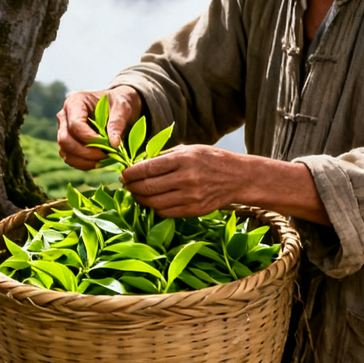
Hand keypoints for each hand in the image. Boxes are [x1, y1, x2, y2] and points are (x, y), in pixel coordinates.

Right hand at [56, 85, 141, 170]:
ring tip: (105, 159)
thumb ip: (117, 123)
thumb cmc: (119, 103)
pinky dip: (84, 164)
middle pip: (65, 140)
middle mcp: (64, 116)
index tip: (108, 144)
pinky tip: (100, 161)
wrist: (117, 108)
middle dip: (86, 152)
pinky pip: (71, 159)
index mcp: (75, 101)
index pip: (75, 125)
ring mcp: (64, 130)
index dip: (90, 139)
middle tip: (107, 155)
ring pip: (66, 152)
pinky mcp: (68, 143)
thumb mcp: (122, 107)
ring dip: (85, 161)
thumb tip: (114, 144)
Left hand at [123, 146, 331, 224]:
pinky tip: (152, 203)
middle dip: (131, 188)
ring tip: (137, 194)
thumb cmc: (211, 159)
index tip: (124, 174)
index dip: (130, 173)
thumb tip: (140, 163)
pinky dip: (155, 209)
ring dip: (140, 200)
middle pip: (147, 188)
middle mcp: (186, 178)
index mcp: (183, 159)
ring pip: (154, 203)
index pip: (147, 168)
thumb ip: (165, 156)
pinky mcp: (194, 210)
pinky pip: (166, 213)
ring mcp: (190, 196)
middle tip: (126, 185)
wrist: (239, 177)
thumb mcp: (189, 149)